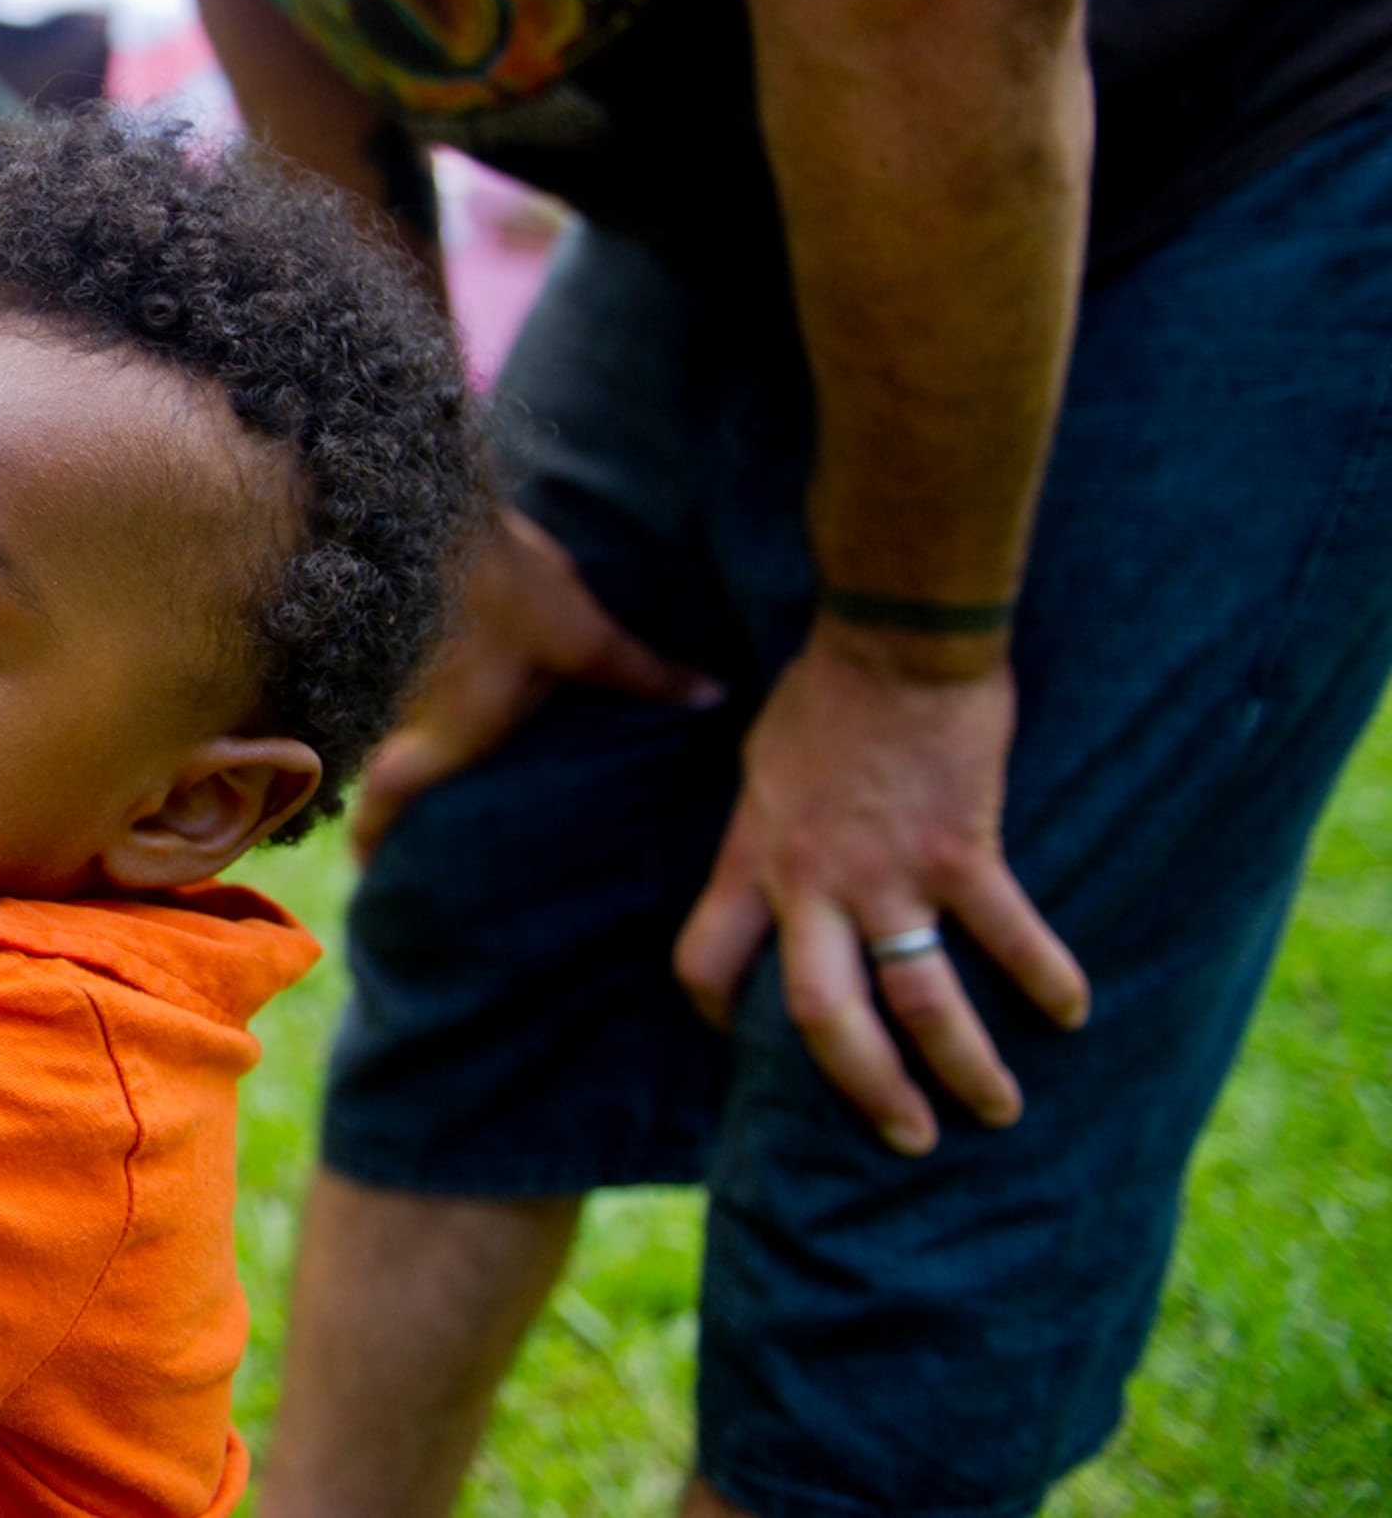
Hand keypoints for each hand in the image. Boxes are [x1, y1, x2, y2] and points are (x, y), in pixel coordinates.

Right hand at [351, 507, 724, 856]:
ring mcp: (379, 681)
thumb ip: (640, 675)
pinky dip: (390, 701)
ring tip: (417, 764)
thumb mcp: (584, 637)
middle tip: (404, 830)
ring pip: (369, 733)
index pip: (387, 811)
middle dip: (385, 810)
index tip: (375, 872)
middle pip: (375, 782)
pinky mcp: (374, 640)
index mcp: (450, 742)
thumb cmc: (506, 587)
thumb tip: (712, 697)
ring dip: (387, 752)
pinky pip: (376, 690)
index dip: (375, 847)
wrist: (429, 507)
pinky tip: (415, 689)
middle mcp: (402, 723)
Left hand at [672, 629, 1089, 1154]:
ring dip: (964, 1065)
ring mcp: (887, 872)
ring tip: (997, 1108)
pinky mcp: (960, 851)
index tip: (738, 1047)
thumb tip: (776, 873)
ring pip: (921, 1000)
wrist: (892, 640)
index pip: (703, 958)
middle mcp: (810, 881)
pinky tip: (1073, 1012)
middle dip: (865, 1087)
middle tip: (904, 1135)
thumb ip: (768, 832)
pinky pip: (1008, 936)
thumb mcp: (763, 766)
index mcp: (754, 858)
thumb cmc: (826, 695)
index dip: (713, 1010)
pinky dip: (1045, 978)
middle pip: (822, 1017)